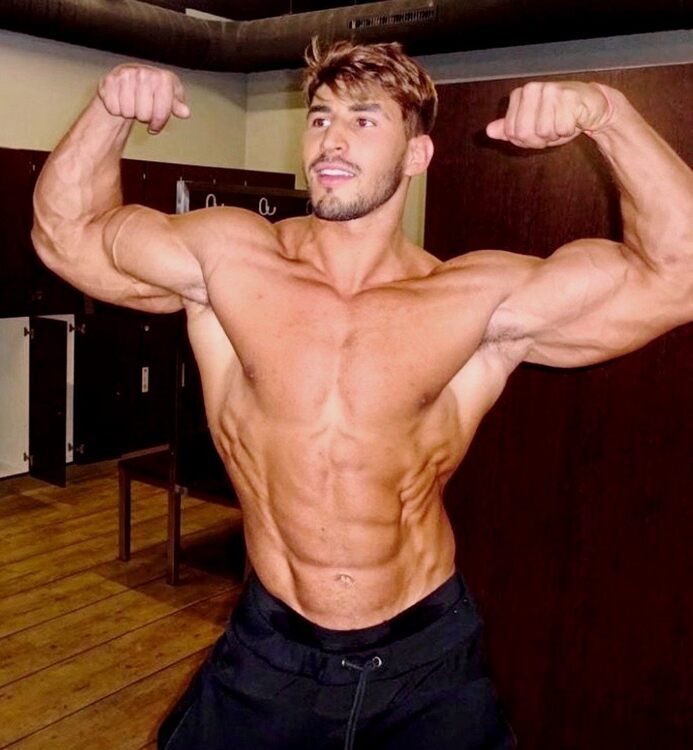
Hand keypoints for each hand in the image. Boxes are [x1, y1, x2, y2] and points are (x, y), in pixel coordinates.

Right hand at [97, 64, 189, 133]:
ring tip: (133, 104)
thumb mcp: (170, 98)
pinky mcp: (109, 80)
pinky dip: (116, 110)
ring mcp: (126, 75)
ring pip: (128, 112)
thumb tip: (185, 112)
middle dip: (144, 118)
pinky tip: (121, 101)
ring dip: (130, 113)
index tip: (156, 124)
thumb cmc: (154, 91)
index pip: (161, 113)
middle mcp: (144, 73)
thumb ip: (177, 106)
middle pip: (144, 115)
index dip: (158, 123)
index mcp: (163, 78)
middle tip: (143, 110)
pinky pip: (114, 108)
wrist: (130, 77)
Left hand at [486, 81, 612, 148]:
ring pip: (544, 131)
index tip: (539, 131)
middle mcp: (532, 88)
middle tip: (552, 129)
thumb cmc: (559, 118)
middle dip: (540, 139)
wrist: (591, 107)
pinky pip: (562, 128)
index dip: (528, 140)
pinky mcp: (568, 95)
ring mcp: (550, 90)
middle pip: (525, 132)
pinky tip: (574, 119)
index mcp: (519, 95)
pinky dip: (570, 129)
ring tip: (563, 121)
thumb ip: (509, 129)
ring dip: (556, 134)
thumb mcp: (531, 126)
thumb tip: (488, 131)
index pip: (513, 133)